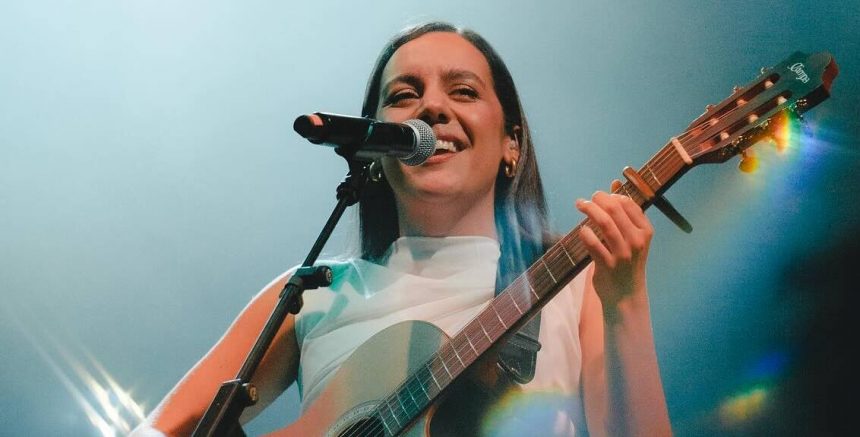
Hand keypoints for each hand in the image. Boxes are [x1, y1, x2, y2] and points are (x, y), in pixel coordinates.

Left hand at [576, 182, 652, 315]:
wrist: (626, 295)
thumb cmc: (627, 262)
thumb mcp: (632, 238)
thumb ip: (624, 213)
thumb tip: (615, 184)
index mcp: (645, 232)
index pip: (630, 204)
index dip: (613, 195)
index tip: (602, 196)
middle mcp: (636, 241)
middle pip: (615, 210)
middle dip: (598, 199)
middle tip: (586, 200)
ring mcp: (622, 254)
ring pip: (604, 223)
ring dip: (589, 210)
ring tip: (580, 205)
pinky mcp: (607, 265)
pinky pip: (593, 243)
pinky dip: (585, 233)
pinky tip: (582, 230)